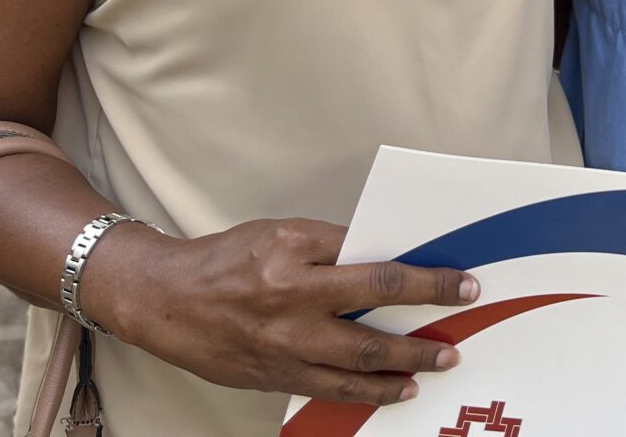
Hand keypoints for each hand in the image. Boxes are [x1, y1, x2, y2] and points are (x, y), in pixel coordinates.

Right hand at [103, 217, 478, 405]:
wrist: (164, 299)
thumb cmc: (226, 258)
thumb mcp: (280, 234)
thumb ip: (331, 246)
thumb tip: (385, 255)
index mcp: (294, 253)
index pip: (374, 263)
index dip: (424, 276)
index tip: (460, 280)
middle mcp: (290, 300)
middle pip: (374, 310)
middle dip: (426, 318)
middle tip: (461, 320)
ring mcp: (282, 344)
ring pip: (358, 361)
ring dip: (407, 364)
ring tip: (440, 363)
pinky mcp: (274, 376)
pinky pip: (332, 388)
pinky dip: (369, 392)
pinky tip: (396, 389)